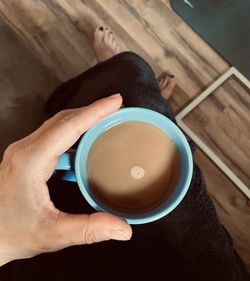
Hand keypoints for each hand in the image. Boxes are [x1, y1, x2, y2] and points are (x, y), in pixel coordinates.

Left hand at [0, 94, 131, 266]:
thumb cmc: (9, 234)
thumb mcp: (52, 234)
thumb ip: (89, 229)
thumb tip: (122, 228)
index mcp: (31, 161)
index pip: (69, 126)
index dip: (95, 111)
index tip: (115, 101)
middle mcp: (25, 150)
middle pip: (63, 119)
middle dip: (92, 110)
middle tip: (115, 107)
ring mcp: (24, 152)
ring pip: (57, 125)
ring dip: (82, 120)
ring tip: (104, 121)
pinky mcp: (26, 157)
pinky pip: (53, 136)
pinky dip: (73, 133)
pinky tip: (85, 143)